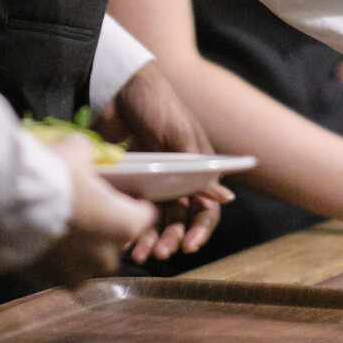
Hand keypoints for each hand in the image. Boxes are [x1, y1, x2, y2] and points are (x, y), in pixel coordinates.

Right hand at [32, 135, 159, 287]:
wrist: (7, 207)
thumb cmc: (52, 177)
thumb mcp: (77, 150)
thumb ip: (90, 156)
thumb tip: (86, 155)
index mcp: (123, 224)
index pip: (144, 216)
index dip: (134, 203)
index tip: (122, 194)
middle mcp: (107, 256)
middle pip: (117, 240)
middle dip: (107, 226)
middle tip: (88, 207)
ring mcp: (80, 273)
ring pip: (91, 259)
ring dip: (84, 246)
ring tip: (65, 224)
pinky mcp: (54, 282)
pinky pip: (66, 270)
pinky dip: (61, 258)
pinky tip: (47, 238)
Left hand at [97, 60, 232, 261]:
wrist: (119, 87)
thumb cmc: (157, 106)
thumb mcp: (180, 135)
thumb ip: (198, 169)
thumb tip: (224, 199)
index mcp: (199, 168)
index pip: (206, 207)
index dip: (201, 229)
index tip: (190, 246)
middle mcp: (178, 179)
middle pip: (179, 220)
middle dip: (171, 238)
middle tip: (160, 253)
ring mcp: (153, 182)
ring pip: (155, 220)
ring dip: (149, 239)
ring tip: (137, 254)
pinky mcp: (130, 181)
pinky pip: (132, 211)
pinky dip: (129, 226)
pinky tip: (122, 240)